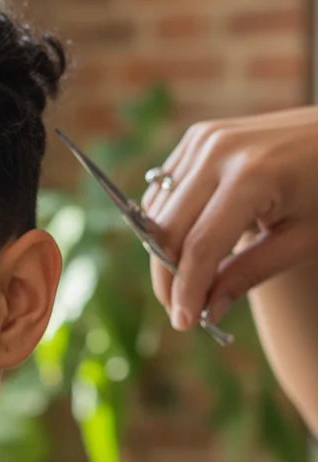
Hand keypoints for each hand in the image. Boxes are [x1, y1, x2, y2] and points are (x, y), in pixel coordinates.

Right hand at [142, 105, 317, 329]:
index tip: (184, 324)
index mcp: (253, 176)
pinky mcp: (198, 137)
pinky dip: (169, 223)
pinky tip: (188, 245)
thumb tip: (207, 312)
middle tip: (181, 311)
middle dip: (168, 278)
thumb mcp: (304, 239)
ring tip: (188, 282)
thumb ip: (249, 274)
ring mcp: (204, 140)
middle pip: (169, 231)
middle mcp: (219, 152)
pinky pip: (164, 191)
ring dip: (165, 254)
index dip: (187, 290)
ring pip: (158, 214)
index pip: (200, 247)